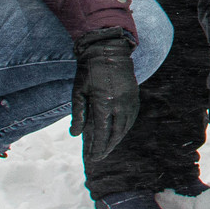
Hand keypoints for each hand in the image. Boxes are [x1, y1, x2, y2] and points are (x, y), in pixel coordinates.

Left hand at [68, 27, 139, 179]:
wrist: (108, 50)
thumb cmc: (89, 70)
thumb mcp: (78, 92)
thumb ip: (77, 114)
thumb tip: (75, 135)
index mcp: (104, 103)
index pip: (101, 132)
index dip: (98, 147)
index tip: (93, 158)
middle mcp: (119, 104)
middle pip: (115, 133)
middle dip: (107, 146)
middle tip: (100, 156)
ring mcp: (129, 100)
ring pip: (125, 126)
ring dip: (117, 138)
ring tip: (108, 146)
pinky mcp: (134, 95)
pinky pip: (131, 117)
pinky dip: (125, 127)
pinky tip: (119, 131)